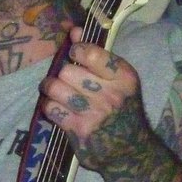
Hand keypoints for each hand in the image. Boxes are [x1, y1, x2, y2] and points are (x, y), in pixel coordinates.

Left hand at [39, 27, 152, 171]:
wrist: (132, 150)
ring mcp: (95, 113)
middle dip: (63, 73)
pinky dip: (49, 106)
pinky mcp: (79, 130)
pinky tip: (57, 107)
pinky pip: (51, 108)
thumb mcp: (119, 80)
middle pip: (67, 70)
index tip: (75, 55)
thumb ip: (97, 54)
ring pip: (55, 87)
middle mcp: (111, 94)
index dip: (77, 51)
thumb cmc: (123, 109)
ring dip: (51, 88)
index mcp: (124, 77)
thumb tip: (73, 30)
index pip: (91, 53)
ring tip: (56, 91)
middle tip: (66, 79)